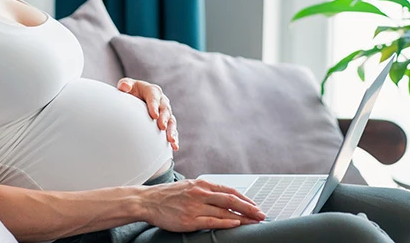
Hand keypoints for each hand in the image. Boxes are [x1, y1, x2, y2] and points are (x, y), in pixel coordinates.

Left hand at [117, 78, 179, 150]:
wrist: (134, 100)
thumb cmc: (130, 92)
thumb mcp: (127, 86)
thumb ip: (125, 84)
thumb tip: (124, 87)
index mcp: (152, 91)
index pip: (154, 97)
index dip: (154, 105)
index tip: (154, 115)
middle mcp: (161, 101)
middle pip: (165, 109)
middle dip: (164, 118)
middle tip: (161, 127)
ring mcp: (165, 113)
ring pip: (171, 121)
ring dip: (171, 130)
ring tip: (171, 140)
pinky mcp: (167, 123)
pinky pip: (172, 130)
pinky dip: (174, 138)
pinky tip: (174, 147)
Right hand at [138, 179, 265, 231]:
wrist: (148, 201)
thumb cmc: (168, 195)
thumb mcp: (189, 186)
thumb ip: (205, 190)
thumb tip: (223, 196)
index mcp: (202, 184)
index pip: (230, 191)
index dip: (246, 199)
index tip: (256, 206)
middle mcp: (200, 193)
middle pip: (231, 200)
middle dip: (250, 208)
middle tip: (262, 215)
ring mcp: (195, 206)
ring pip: (224, 211)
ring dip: (242, 217)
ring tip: (253, 222)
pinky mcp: (190, 220)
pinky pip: (212, 221)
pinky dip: (226, 222)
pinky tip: (235, 224)